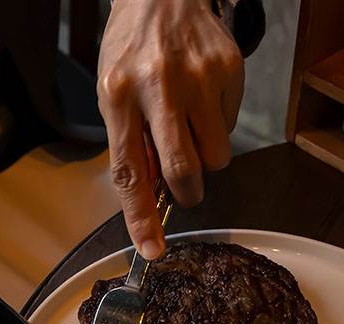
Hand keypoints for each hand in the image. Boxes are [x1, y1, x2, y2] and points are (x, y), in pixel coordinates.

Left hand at [98, 0, 243, 258]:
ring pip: (216, 156)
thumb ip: (130, 143)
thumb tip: (154, 195)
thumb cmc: (131, 52)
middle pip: (183, 169)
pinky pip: (231, 126)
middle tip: (185, 187)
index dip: (141, 218)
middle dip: (187, 192)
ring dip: (206, 157)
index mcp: (118, 96)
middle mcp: (157, 86)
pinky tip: (203, 97)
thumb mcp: (113, 93)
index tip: (151, 250)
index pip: (129, 172)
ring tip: (191, 125)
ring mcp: (198, 77)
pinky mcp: (228, 69)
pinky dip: (218, 124)